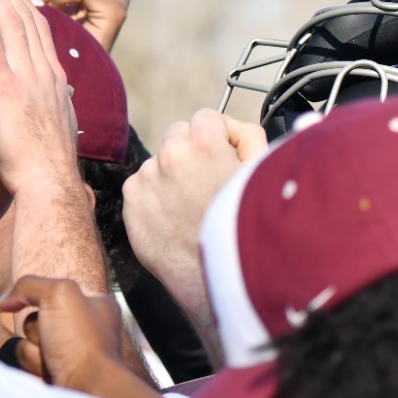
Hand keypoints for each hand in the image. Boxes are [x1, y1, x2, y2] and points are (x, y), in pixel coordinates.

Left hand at [0, 0, 79, 199]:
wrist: (51, 186)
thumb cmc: (51, 169)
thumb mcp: (58, 129)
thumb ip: (55, 108)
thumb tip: (62, 101)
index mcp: (54, 80)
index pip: (40, 33)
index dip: (25, 6)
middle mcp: (45, 71)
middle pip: (26, 18)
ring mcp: (28, 77)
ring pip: (9, 22)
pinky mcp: (8, 88)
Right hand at [0, 274, 124, 390]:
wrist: (88, 390)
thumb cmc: (81, 340)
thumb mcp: (58, 293)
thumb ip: (28, 285)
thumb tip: (4, 301)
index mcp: (94, 304)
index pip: (52, 291)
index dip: (42, 299)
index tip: (48, 308)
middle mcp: (82, 328)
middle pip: (34, 319)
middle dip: (36, 331)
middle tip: (54, 340)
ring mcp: (68, 353)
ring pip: (27, 342)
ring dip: (34, 351)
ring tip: (54, 362)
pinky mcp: (55, 374)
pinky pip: (28, 364)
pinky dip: (35, 368)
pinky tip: (52, 374)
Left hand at [122, 109, 266, 352]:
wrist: (222, 280)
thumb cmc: (250, 230)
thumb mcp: (265, 176)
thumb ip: (253, 138)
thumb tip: (237, 128)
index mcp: (203, 143)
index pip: (208, 116)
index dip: (222, 137)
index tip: (227, 157)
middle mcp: (169, 157)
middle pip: (178, 134)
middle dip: (194, 150)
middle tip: (211, 183)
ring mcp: (147, 181)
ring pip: (160, 161)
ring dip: (175, 174)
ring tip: (195, 206)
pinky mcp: (132, 205)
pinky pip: (142, 187)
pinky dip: (156, 197)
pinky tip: (178, 219)